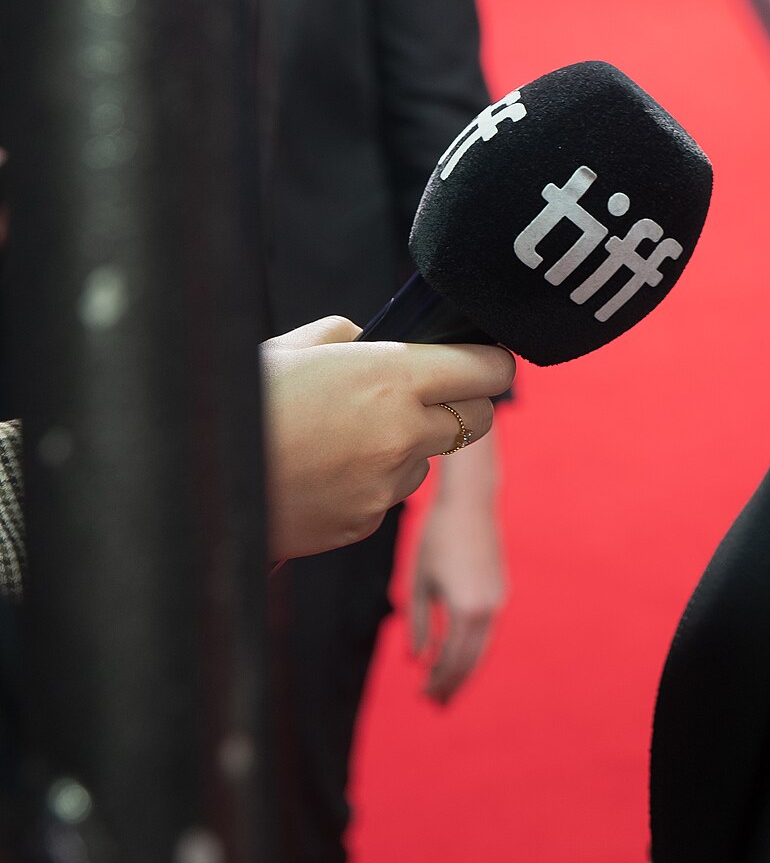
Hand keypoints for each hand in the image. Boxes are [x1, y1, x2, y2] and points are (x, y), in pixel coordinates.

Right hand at [262, 318, 511, 561]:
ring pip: (426, 461)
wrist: (187, 482)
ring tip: (343, 437)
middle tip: (429, 396)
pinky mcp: (362, 525)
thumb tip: (373, 342)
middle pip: (478, 421)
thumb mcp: (293, 347)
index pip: (486, 370)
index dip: (490, 363)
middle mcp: (400, 433)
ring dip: (406, 448)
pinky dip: (369, 484)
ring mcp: (384, 486)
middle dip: (463, 406)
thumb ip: (347, 337)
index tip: (484, 361)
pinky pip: (386, 497)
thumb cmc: (239, 400)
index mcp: (390, 375)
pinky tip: (320, 472)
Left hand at [411, 430, 505, 703]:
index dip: (437, 680)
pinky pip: (486, 631)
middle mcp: (488, 609)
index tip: (422, 694)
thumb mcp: (419, 582)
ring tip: (446, 687)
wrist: (470, 503)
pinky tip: (455, 653)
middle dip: (453, 684)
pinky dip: (472, 648)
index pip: (452, 658)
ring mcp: (498, 600)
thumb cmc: (437, 539)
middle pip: (472, 660)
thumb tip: (416, 659)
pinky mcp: (499, 591)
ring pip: (482, 648)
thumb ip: (417, 623)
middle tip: (436, 704)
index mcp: (466, 609)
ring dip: (464, 669)